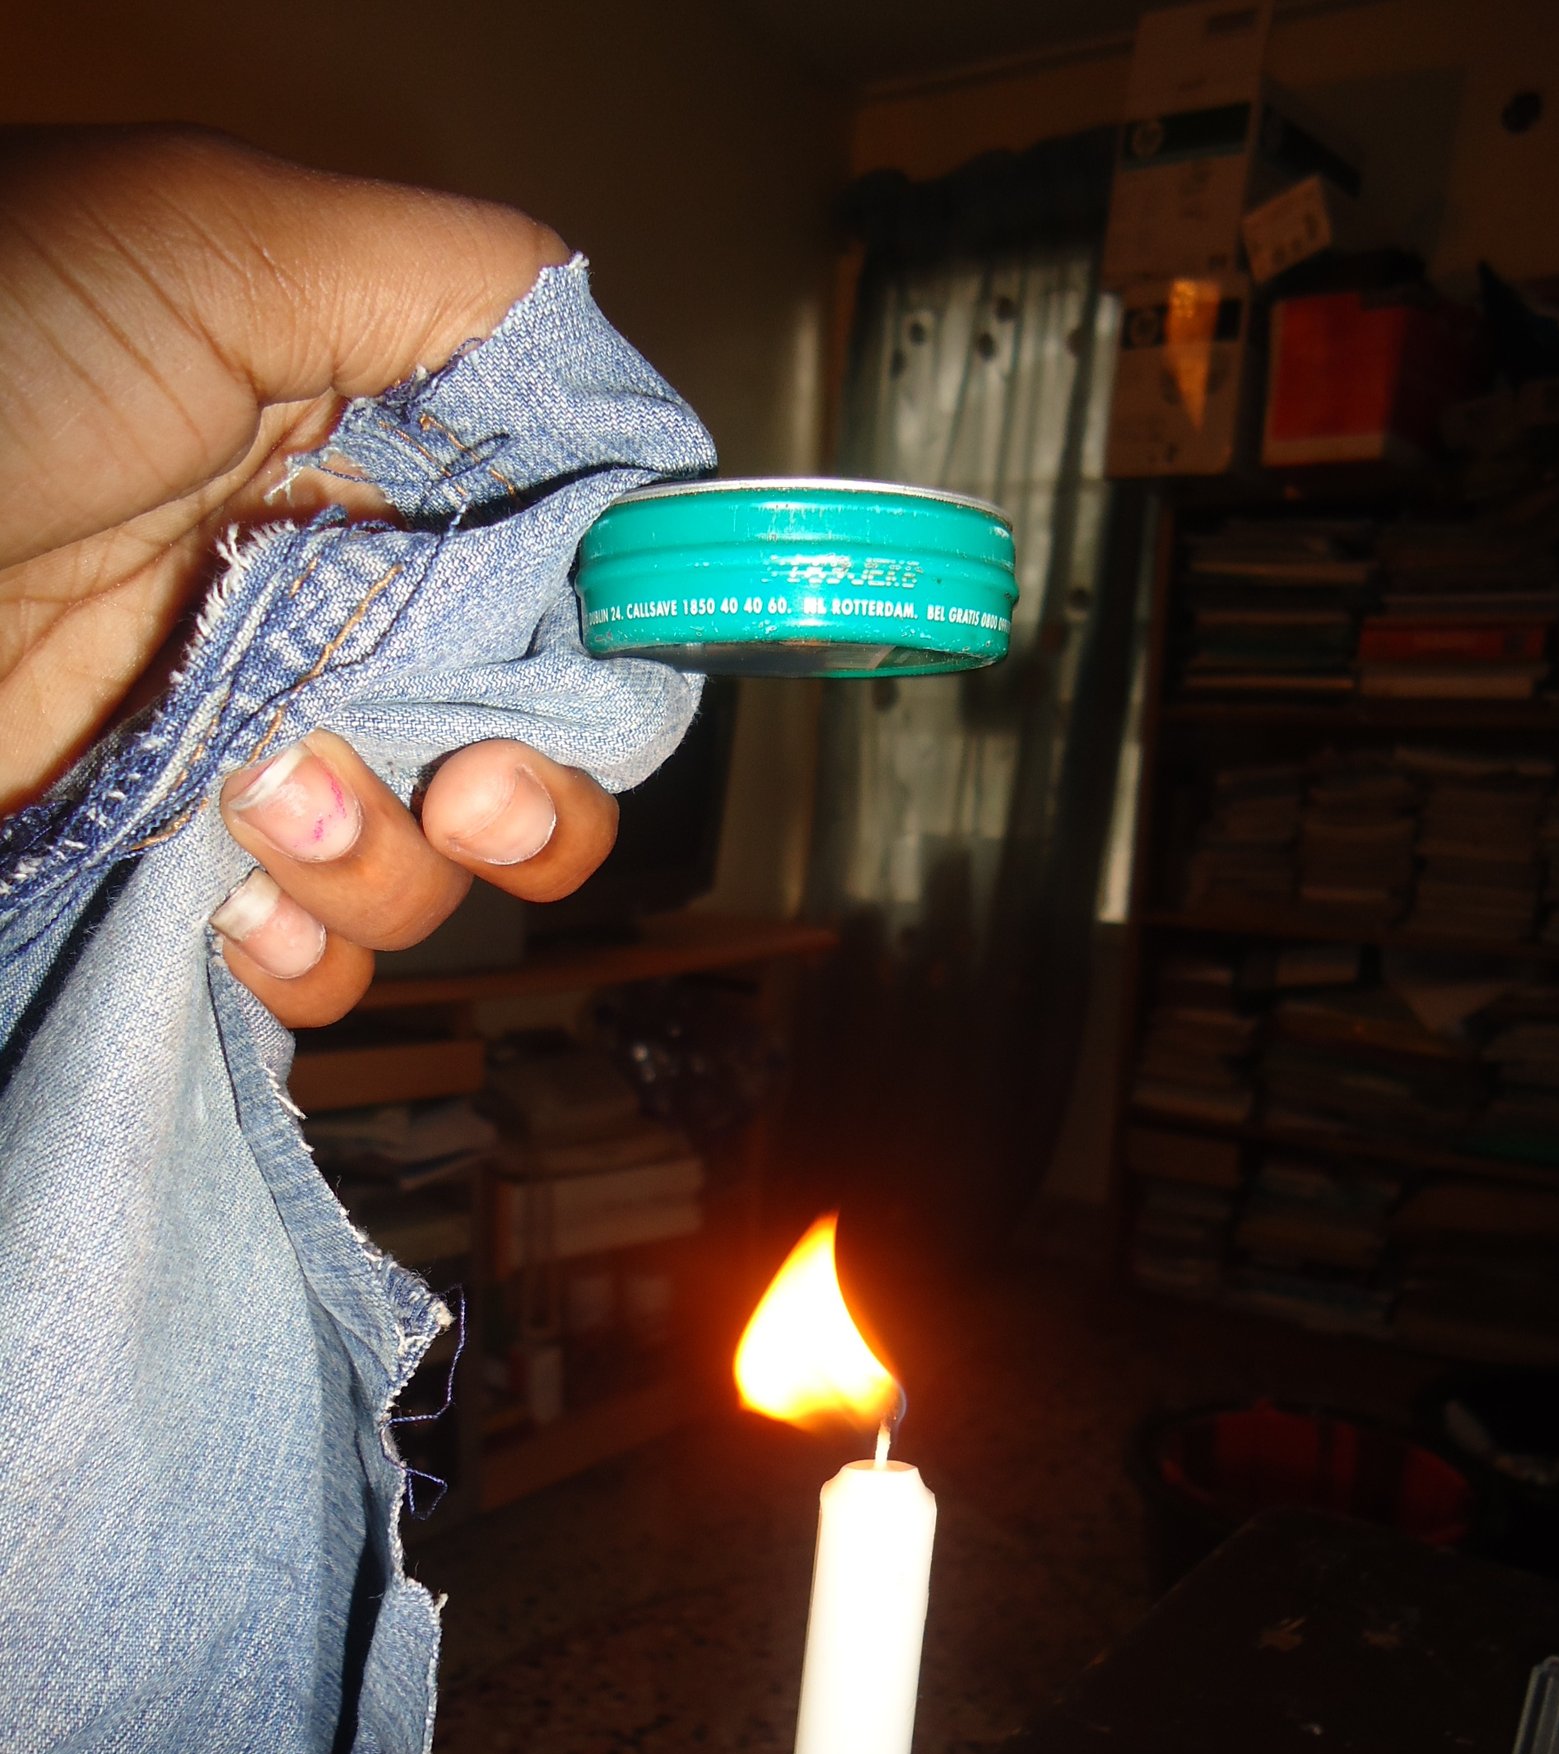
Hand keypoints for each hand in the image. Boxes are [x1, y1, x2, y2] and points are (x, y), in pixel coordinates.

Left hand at [0, 124, 619, 1025]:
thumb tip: (630, 406)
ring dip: (386, 867)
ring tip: (263, 805)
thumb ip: (452, 287)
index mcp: (362, 465)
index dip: (610, 640)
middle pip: (534, 743)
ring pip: (432, 865)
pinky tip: (230, 911)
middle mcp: (328, 613)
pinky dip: (301, 957)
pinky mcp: (177, 867)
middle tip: (469, 789)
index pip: (565, 575)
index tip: (607, 681)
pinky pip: (312, 953)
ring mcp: (254, 749)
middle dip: (536, 794)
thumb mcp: (210, 240)